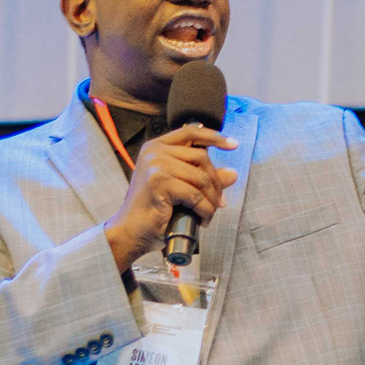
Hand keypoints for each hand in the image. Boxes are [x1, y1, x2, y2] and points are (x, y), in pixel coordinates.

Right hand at [104, 125, 238, 272]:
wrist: (130, 232)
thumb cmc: (151, 212)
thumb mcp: (180, 189)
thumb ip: (202, 177)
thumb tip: (233, 174)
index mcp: (155, 147)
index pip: (191, 133)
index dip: (215, 137)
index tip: (234, 144)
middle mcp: (154, 151)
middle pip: (201, 157)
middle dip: (216, 181)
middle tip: (220, 201)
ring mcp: (156, 165)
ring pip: (201, 177)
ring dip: (212, 199)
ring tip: (210, 212)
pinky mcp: (160, 182)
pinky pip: (195, 195)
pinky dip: (204, 209)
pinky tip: (202, 219)